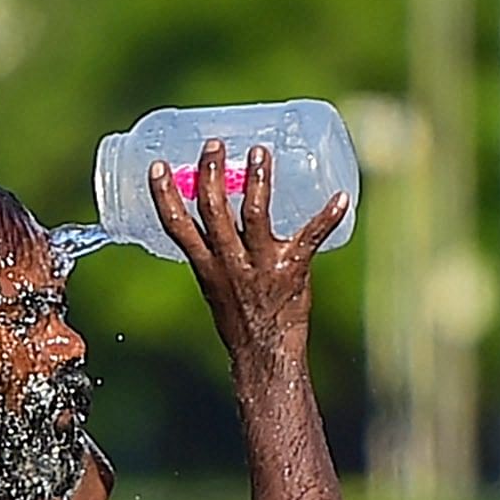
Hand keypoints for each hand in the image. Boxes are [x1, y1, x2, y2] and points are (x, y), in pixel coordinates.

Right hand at [149, 140, 345, 379]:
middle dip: (211, 174)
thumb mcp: (215, 286)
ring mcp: (261, 266)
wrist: (265, 356)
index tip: (158, 165)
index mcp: (205, 266)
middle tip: (214, 143)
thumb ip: (215, 252)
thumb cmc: (241, 321)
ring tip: (260, 152)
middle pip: (214, 210)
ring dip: (258, 180)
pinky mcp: (292, 270)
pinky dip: (327, 216)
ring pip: (255, 216)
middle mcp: (229, 263)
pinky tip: (341, 197)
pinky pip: (310, 238)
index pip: (176, 226)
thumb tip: (218, 216)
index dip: (164, 195)